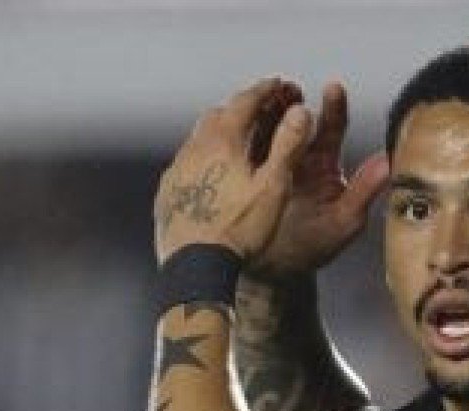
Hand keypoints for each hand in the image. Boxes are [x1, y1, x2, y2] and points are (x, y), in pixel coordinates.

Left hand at [154, 78, 315, 263]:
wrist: (196, 267)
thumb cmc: (239, 230)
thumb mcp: (273, 188)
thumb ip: (287, 146)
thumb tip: (301, 111)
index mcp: (222, 141)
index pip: (245, 102)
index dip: (266, 91)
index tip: (280, 85)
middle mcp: (193, 149)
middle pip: (218, 115)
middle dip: (242, 108)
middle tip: (261, 110)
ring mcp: (176, 171)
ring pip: (198, 139)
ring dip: (219, 133)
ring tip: (237, 141)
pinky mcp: (167, 194)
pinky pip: (185, 165)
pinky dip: (202, 160)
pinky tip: (212, 174)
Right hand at [247, 82, 390, 281]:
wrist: (273, 271)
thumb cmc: (314, 248)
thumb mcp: (343, 222)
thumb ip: (363, 191)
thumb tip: (388, 163)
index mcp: (324, 164)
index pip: (332, 127)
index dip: (333, 106)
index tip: (333, 87)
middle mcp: (298, 157)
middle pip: (295, 119)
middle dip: (292, 101)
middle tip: (287, 89)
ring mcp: (269, 163)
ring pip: (268, 127)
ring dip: (264, 111)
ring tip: (261, 98)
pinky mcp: (245, 172)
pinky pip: (244, 147)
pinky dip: (241, 132)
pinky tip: (235, 122)